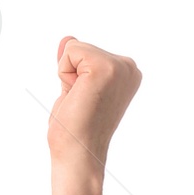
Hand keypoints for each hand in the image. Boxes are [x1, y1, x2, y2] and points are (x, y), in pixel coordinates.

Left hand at [46, 36, 141, 175]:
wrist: (78, 155)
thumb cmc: (75, 131)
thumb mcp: (74, 88)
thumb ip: (75, 64)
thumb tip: (67, 39)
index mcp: (127, 72)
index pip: (87, 54)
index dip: (75, 78)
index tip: (85, 102)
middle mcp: (129, 67)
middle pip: (81, 48)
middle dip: (71, 75)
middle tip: (81, 104)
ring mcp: (120, 67)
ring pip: (74, 48)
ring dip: (67, 77)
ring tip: (80, 102)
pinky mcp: (105, 68)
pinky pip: (70, 51)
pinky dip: (64, 75)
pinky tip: (77, 97)